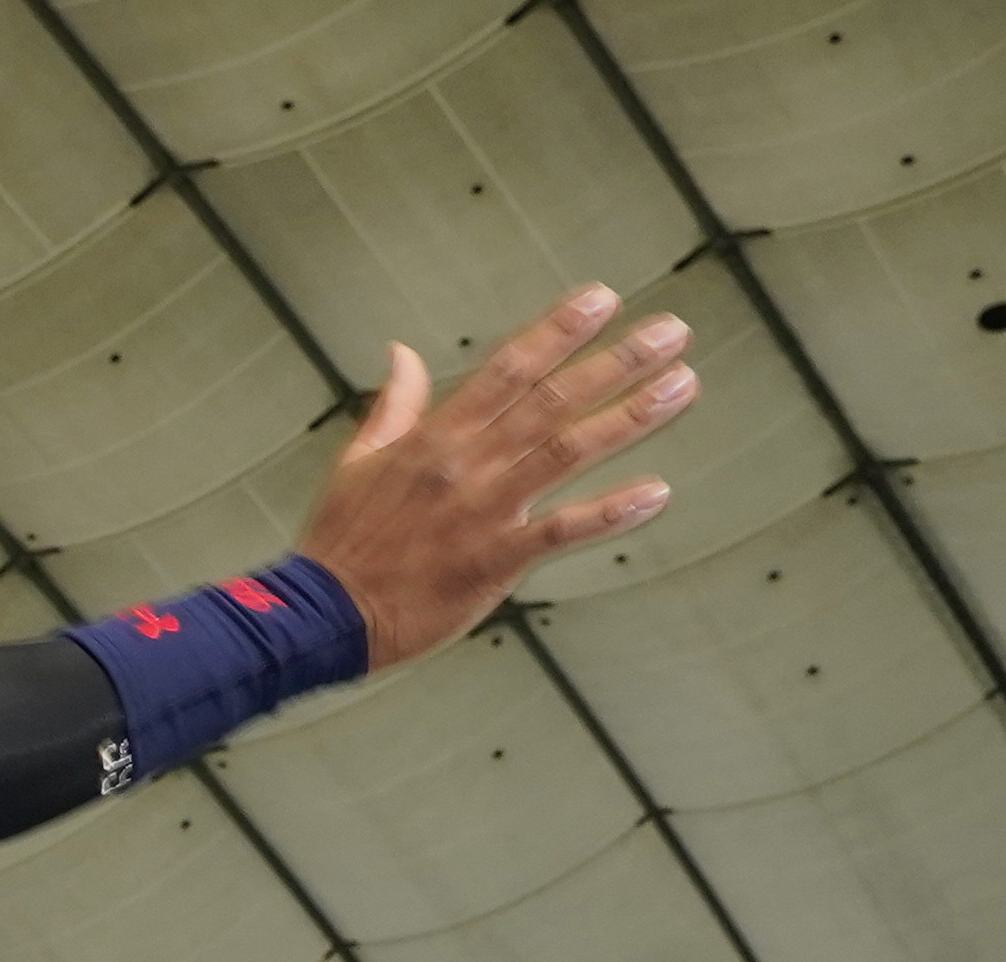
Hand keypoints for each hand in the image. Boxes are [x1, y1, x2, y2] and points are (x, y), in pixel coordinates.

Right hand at [296, 283, 695, 670]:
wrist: (322, 618)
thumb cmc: (341, 542)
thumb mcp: (357, 461)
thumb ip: (393, 405)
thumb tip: (401, 351)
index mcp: (434, 436)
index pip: (507, 368)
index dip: (558, 330)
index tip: (604, 298)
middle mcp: (466, 464)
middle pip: (552, 399)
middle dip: (617, 362)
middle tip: (672, 331)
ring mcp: (482, 511)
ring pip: (567, 452)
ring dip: (629, 417)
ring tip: (683, 386)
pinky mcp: (493, 562)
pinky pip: (560, 531)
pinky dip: (609, 512)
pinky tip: (656, 492)